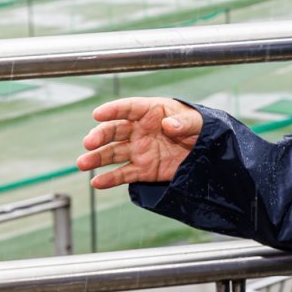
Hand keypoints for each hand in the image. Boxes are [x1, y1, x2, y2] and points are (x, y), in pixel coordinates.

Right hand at [77, 97, 201, 189]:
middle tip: (88, 143)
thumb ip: (184, 122)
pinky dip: (110, 179)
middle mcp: (140, 130)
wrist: (209, 152)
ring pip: (114, 153)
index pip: (128, 108)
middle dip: (100, 136)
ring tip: (82, 163)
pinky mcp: (144, 169)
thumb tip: (169, 125)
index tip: (97, 114)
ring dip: (97, 158)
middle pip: (115, 130)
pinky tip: (97, 182)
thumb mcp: (198, 122)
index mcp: (151, 112)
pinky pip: (124, 174)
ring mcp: (140, 150)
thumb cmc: (201, 128)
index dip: (113, 110)